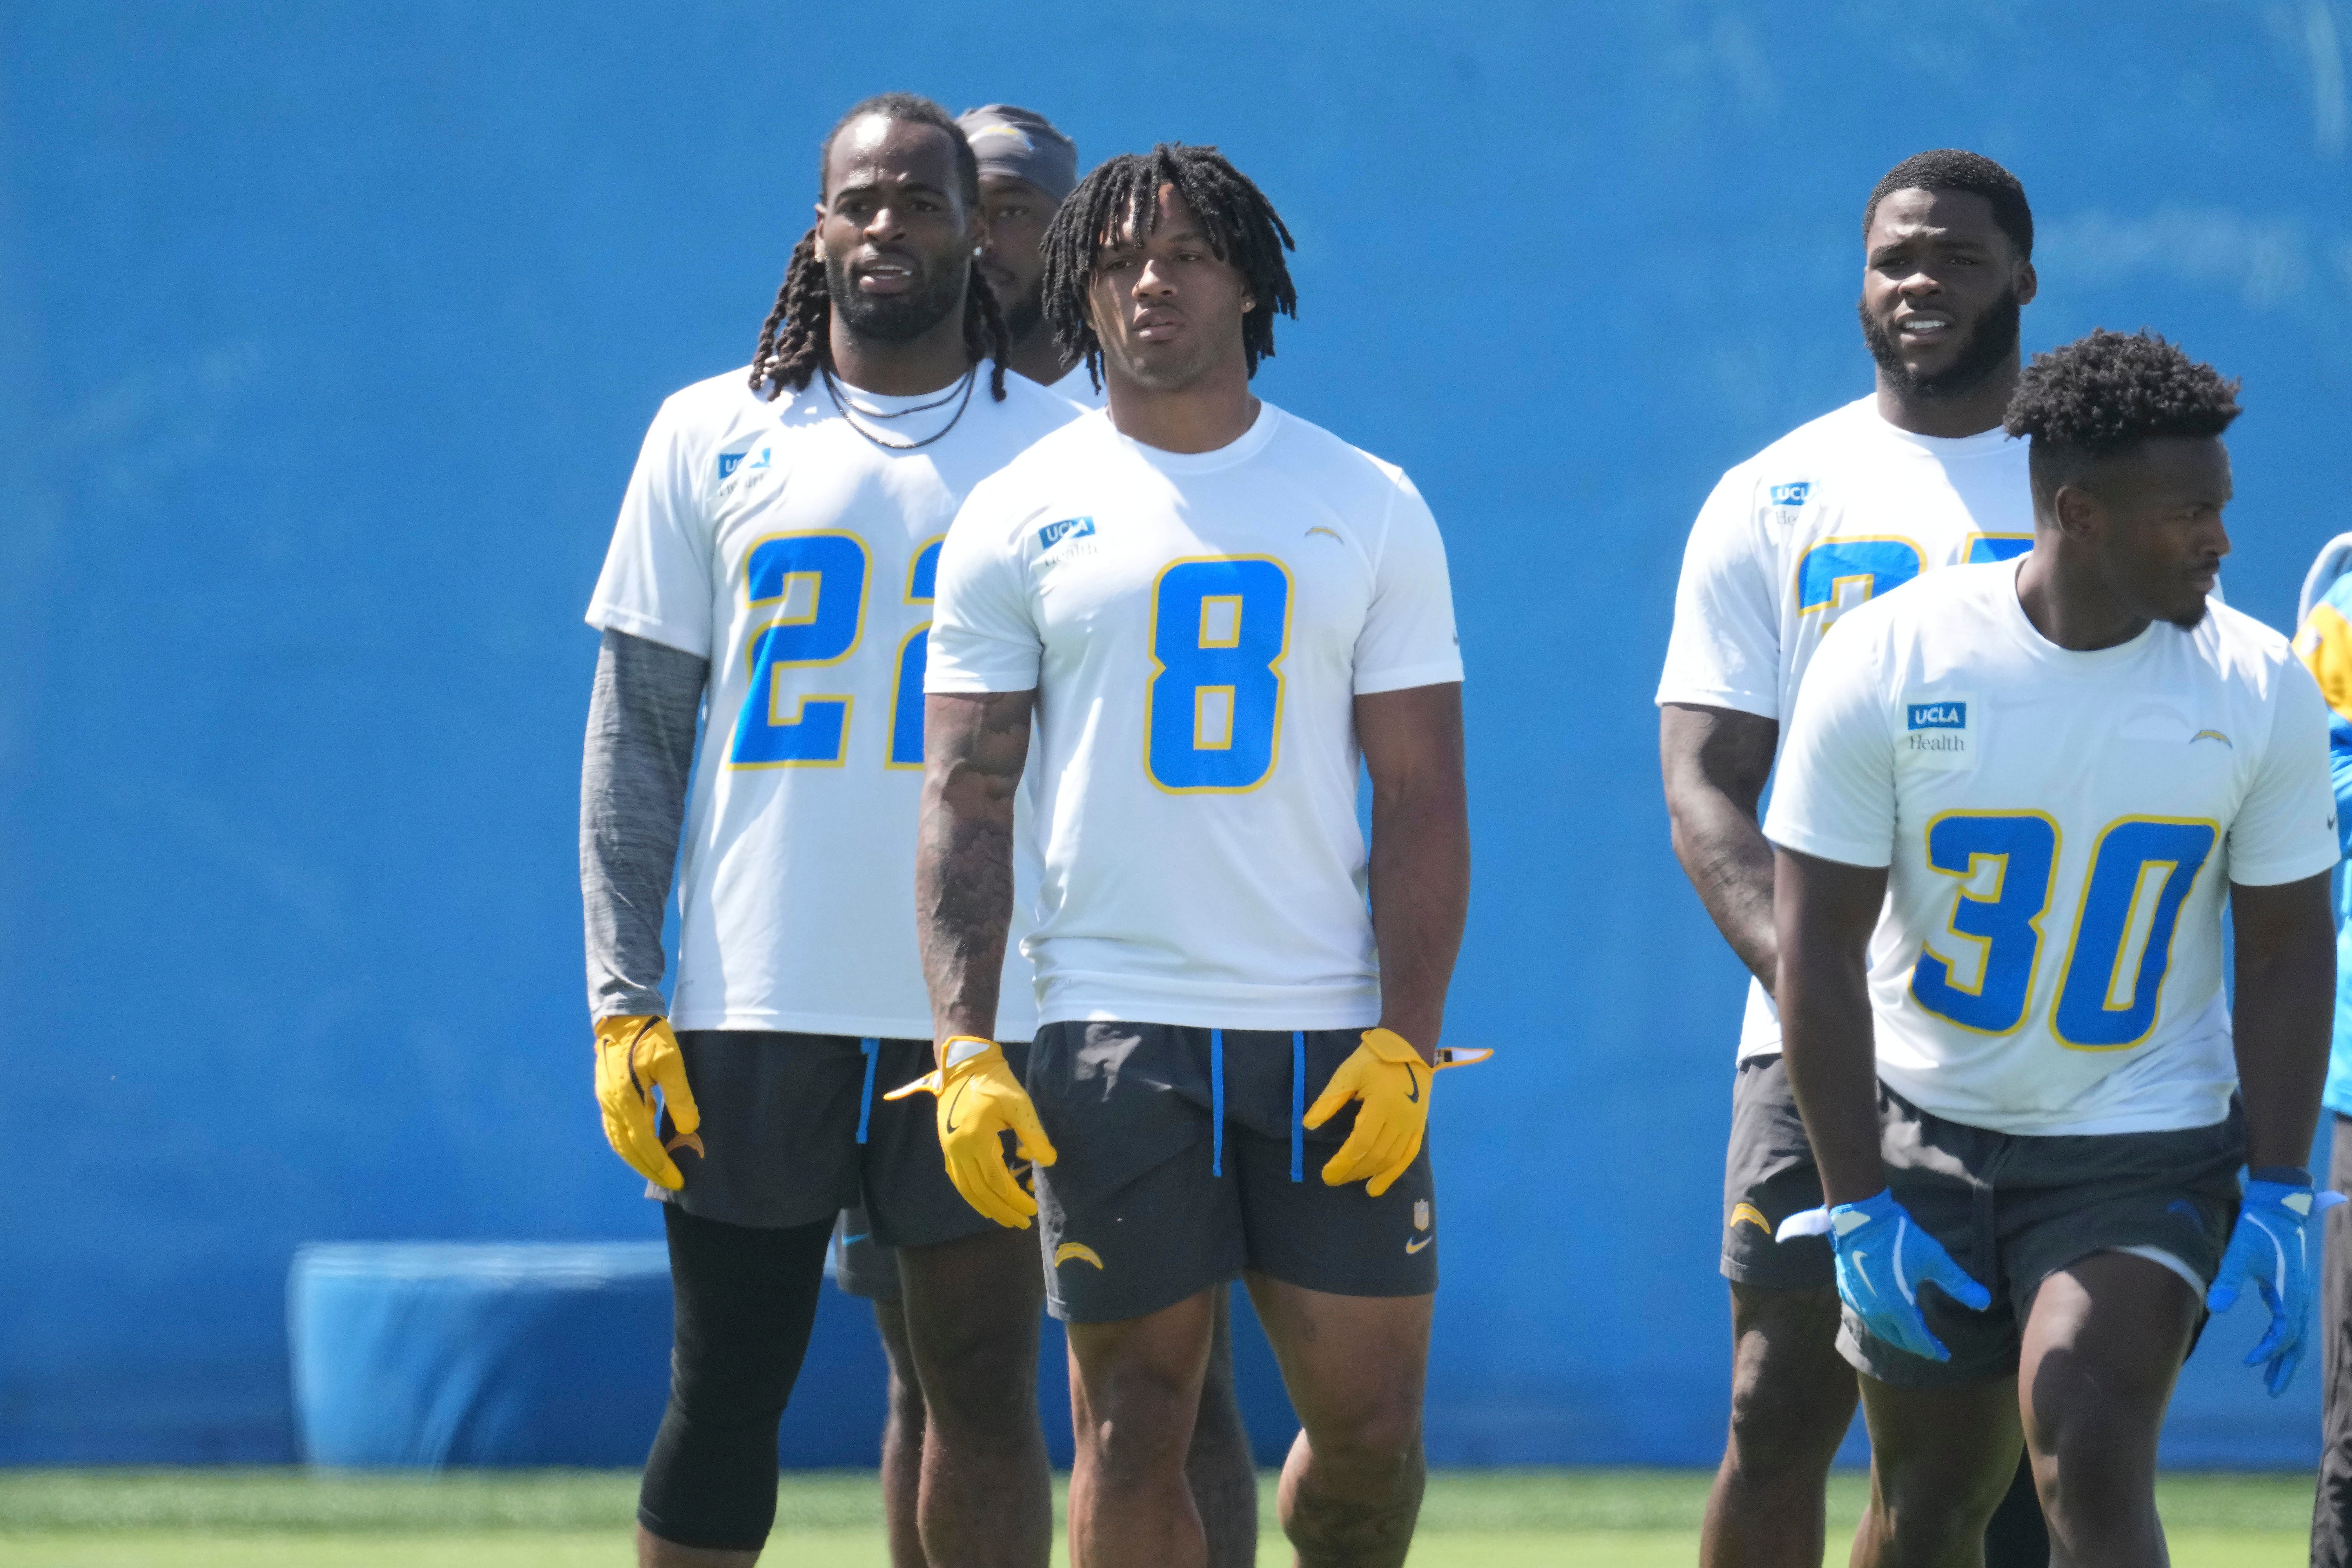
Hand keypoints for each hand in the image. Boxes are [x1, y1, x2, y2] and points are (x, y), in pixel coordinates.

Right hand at [592, 1015, 703, 1190]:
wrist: (623, 1015)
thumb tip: (690, 1127)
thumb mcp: (671, 1061)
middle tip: (671, 1182)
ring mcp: (606, 1100)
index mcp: (625, 1098)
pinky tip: (641, 1149)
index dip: (660, 1163)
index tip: (677, 1178)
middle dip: (649, 1168)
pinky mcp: (607, 1095)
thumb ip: (679, 1096)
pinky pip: (614, 1130)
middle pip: (628, 1149)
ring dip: (637, 1160)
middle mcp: (611, 1104)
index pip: (643, 1143)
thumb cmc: (650, 1035)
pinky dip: (628, 1146)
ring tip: (657, 1171)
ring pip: (618, 1142)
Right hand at [885, 1037, 1057, 1228]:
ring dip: (986, 1208)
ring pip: (967, 1190)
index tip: (1034, 1209)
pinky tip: (983, 1203)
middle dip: (1003, 1211)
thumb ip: (1033, 1134)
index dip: (1016, 1199)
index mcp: (976, 1140)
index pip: (998, 1182)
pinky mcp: (947, 1147)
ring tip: (1005, 1220)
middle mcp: (959, 1150)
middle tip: (1022, 1224)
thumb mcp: (1019, 1103)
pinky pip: (958, 1180)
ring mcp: (950, 1150)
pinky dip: (971, 1196)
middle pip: (981, 1192)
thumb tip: (1048, 1161)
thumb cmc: (995, 1082)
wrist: (964, 1066)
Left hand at [1305, 1028, 1487, 1195]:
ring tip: (1349, 1180)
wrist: (1409, 1047)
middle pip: (1374, 1156)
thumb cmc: (1374, 1059)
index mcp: (1381, 1105)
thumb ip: (1329, 1101)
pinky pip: (1407, 1158)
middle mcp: (1400, 1120)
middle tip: (1332, 1179)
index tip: (1326, 1173)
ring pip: (1389, 1159)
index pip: (1360, 1144)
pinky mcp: (1418, 1128)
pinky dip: (1391, 1175)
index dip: (1343, 1163)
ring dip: (1368, 1174)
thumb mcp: (1347, 1074)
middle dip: (1352, 1171)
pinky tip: (1375, 1188)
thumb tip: (1309, 1125)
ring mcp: (1412, 1125)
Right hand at [1778, 1188, 1990, 1361]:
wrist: (1860, 1220)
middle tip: (1930, 1348)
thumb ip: (1959, 1284)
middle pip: (1897, 1338)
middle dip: (1915, 1345)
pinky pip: (1866, 1316)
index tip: (1945, 1356)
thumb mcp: (1935, 1260)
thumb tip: (1984, 1303)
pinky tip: (1885, 1315)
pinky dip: (1881, 1322)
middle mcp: (1875, 1311)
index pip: (1917, 1339)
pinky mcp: (1847, 1290)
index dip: (1932, 1349)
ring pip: (1880, 1329)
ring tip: (1910, 1334)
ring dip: (1897, 1335)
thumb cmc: (1899, 1239)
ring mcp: (1858, 1302)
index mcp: (1897, 1307)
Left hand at [2206, 1179, 2347, 1396]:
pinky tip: (2270, 1344)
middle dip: (2284, 1366)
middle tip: (2272, 1390)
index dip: (2269, 1351)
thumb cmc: (2257, 1230)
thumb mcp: (2239, 1254)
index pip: (2285, 1334)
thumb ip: (2228, 1281)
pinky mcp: (2294, 1287)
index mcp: (2292, 1293)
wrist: (2276, 1207)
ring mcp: (2300, 1293)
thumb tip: (2215, 1308)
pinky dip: (2284, 1337)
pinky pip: (2292, 1321)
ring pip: (2297, 1333)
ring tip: (2272, 1377)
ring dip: (2285, 1355)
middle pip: (2298, 1342)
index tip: (2251, 1363)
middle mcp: (2301, 1297)